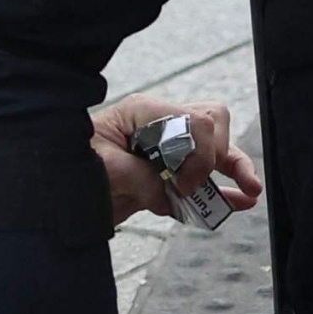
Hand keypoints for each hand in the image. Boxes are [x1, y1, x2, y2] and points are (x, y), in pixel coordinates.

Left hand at [89, 96, 262, 227]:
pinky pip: (209, 176)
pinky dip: (225, 189)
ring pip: (217, 145)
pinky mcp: (172, 173)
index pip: (192, 119)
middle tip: (194, 185)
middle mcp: (161, 124)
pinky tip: (242, 202)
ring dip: (236, 168)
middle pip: (210, 122)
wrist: (61, 189)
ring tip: (251, 191)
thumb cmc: (72, 164)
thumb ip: (138, 178)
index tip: (183, 185)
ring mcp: (169, 148)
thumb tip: (168, 194)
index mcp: (142, 112)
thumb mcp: (101, 168)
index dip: (198, 154)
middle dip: (216, 153)